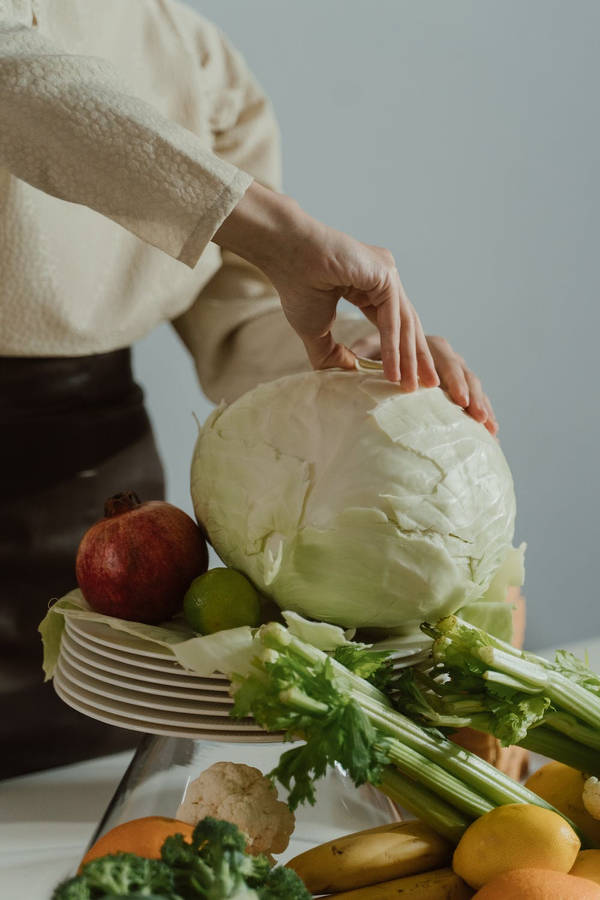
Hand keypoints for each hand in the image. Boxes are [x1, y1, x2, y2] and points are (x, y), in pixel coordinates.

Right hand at [214, 183, 439, 387]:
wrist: (286, 255)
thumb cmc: (296, 285)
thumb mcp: (315, 330)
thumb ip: (332, 353)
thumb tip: (349, 374)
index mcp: (371, 286)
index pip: (395, 325)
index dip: (403, 353)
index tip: (409, 379)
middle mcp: (384, 278)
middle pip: (407, 326)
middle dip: (417, 359)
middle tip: (428, 388)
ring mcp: (387, 274)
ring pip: (404, 324)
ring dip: (409, 359)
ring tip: (412, 387)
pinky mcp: (385, 274)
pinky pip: (392, 318)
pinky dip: (393, 347)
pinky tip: (393, 371)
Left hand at [353, 331, 497, 434]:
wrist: (381, 353)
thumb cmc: (371, 354)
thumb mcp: (364, 352)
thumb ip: (360, 355)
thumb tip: (349, 363)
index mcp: (425, 343)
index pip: (441, 356)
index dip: (449, 376)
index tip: (454, 397)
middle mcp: (443, 354)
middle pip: (463, 371)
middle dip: (469, 394)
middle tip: (474, 414)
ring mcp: (453, 370)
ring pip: (473, 384)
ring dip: (482, 404)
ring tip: (489, 426)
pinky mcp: (458, 386)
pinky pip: (476, 397)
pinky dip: (485, 411)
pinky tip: (493, 431)